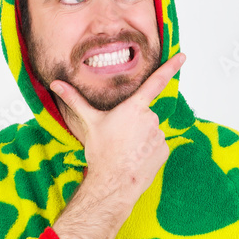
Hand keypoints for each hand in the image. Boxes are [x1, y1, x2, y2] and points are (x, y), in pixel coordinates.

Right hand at [50, 52, 185, 199]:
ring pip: (151, 131)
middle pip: (144, 114)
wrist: (113, 182)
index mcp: (134, 107)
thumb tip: (55, 84)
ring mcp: (160, 135)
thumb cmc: (101, 151)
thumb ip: (74, 100)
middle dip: (134, 123)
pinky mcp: (165, 150)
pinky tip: (136, 158)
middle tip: (119, 138)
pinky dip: (148, 150)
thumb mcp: (90, 122)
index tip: (183, 55)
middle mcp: (151, 118)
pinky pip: (157, 145)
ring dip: (141, 138)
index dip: (171, 67)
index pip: (156, 82)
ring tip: (126, 150)